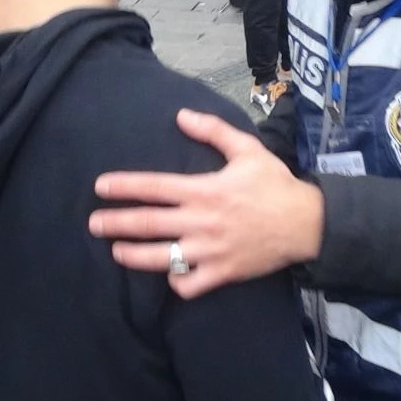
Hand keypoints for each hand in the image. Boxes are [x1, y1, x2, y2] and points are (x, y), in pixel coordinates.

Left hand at [89, 109, 323, 298]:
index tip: (100, 188)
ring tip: (117, 252)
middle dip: (116, 223)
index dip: (124, 187)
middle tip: (93, 224)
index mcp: (205, 190)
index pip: (154, 187)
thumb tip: (181, 115)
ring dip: (133, 256)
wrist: (307, 223)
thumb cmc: (275, 185)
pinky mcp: (223, 273)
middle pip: (149, 224)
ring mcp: (210, 251)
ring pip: (162, 258)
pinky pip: (190, 284)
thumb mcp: (248, 149)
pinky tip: (169, 276)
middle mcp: (202, 221)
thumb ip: (214, 131)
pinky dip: (176, 283)